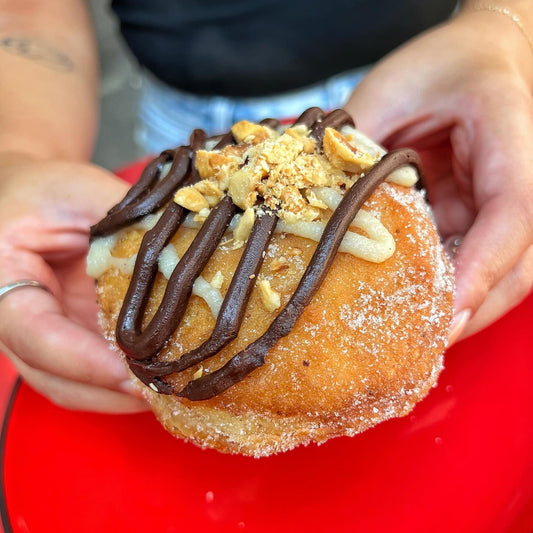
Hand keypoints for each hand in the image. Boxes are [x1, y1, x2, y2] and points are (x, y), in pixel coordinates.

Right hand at [0, 153, 147, 411]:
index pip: (33, 333)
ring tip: (171, 393)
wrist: (33, 199)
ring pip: (72, 386)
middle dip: (108, 391)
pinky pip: (91, 374)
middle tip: (166, 392)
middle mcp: (17, 321)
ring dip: (119, 397)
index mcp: (1, 279)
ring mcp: (45, 335)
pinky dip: (123, 384)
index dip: (80, 359)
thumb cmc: (47, 190)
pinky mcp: (70, 337)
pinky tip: (161, 378)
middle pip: (52, 376)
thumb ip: (123, 215)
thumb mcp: (81, 190)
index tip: (128, 373)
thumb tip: (191, 240)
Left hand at [345, 10, 532, 341]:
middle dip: (474, 309)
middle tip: (422, 349)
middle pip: (522, 261)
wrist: (477, 55)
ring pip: (506, 270)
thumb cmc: (441, 63)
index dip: (484, 270)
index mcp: (511, 135)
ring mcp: (509, 200)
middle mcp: (523, 175)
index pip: (516, 210)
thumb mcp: (389, 90)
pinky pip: (481, 259)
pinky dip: (453, 287)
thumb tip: (322, 206)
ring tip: (416, 340)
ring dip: (465, 308)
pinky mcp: (490, 212)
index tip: (447, 316)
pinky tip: (415, 305)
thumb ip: (361, 146)